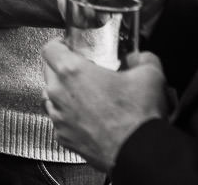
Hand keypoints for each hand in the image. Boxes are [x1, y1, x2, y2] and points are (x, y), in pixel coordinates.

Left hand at [42, 40, 169, 168]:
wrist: (139, 152)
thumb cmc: (138, 117)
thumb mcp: (150, 75)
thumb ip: (142, 58)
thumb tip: (139, 58)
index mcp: (72, 72)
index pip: (49, 49)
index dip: (58, 45)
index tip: (66, 47)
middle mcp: (59, 93)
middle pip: (48, 72)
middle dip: (61, 69)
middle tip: (81, 72)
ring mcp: (58, 117)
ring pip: (50, 97)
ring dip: (62, 94)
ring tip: (84, 96)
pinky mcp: (63, 137)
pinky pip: (58, 121)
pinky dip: (68, 117)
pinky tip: (86, 118)